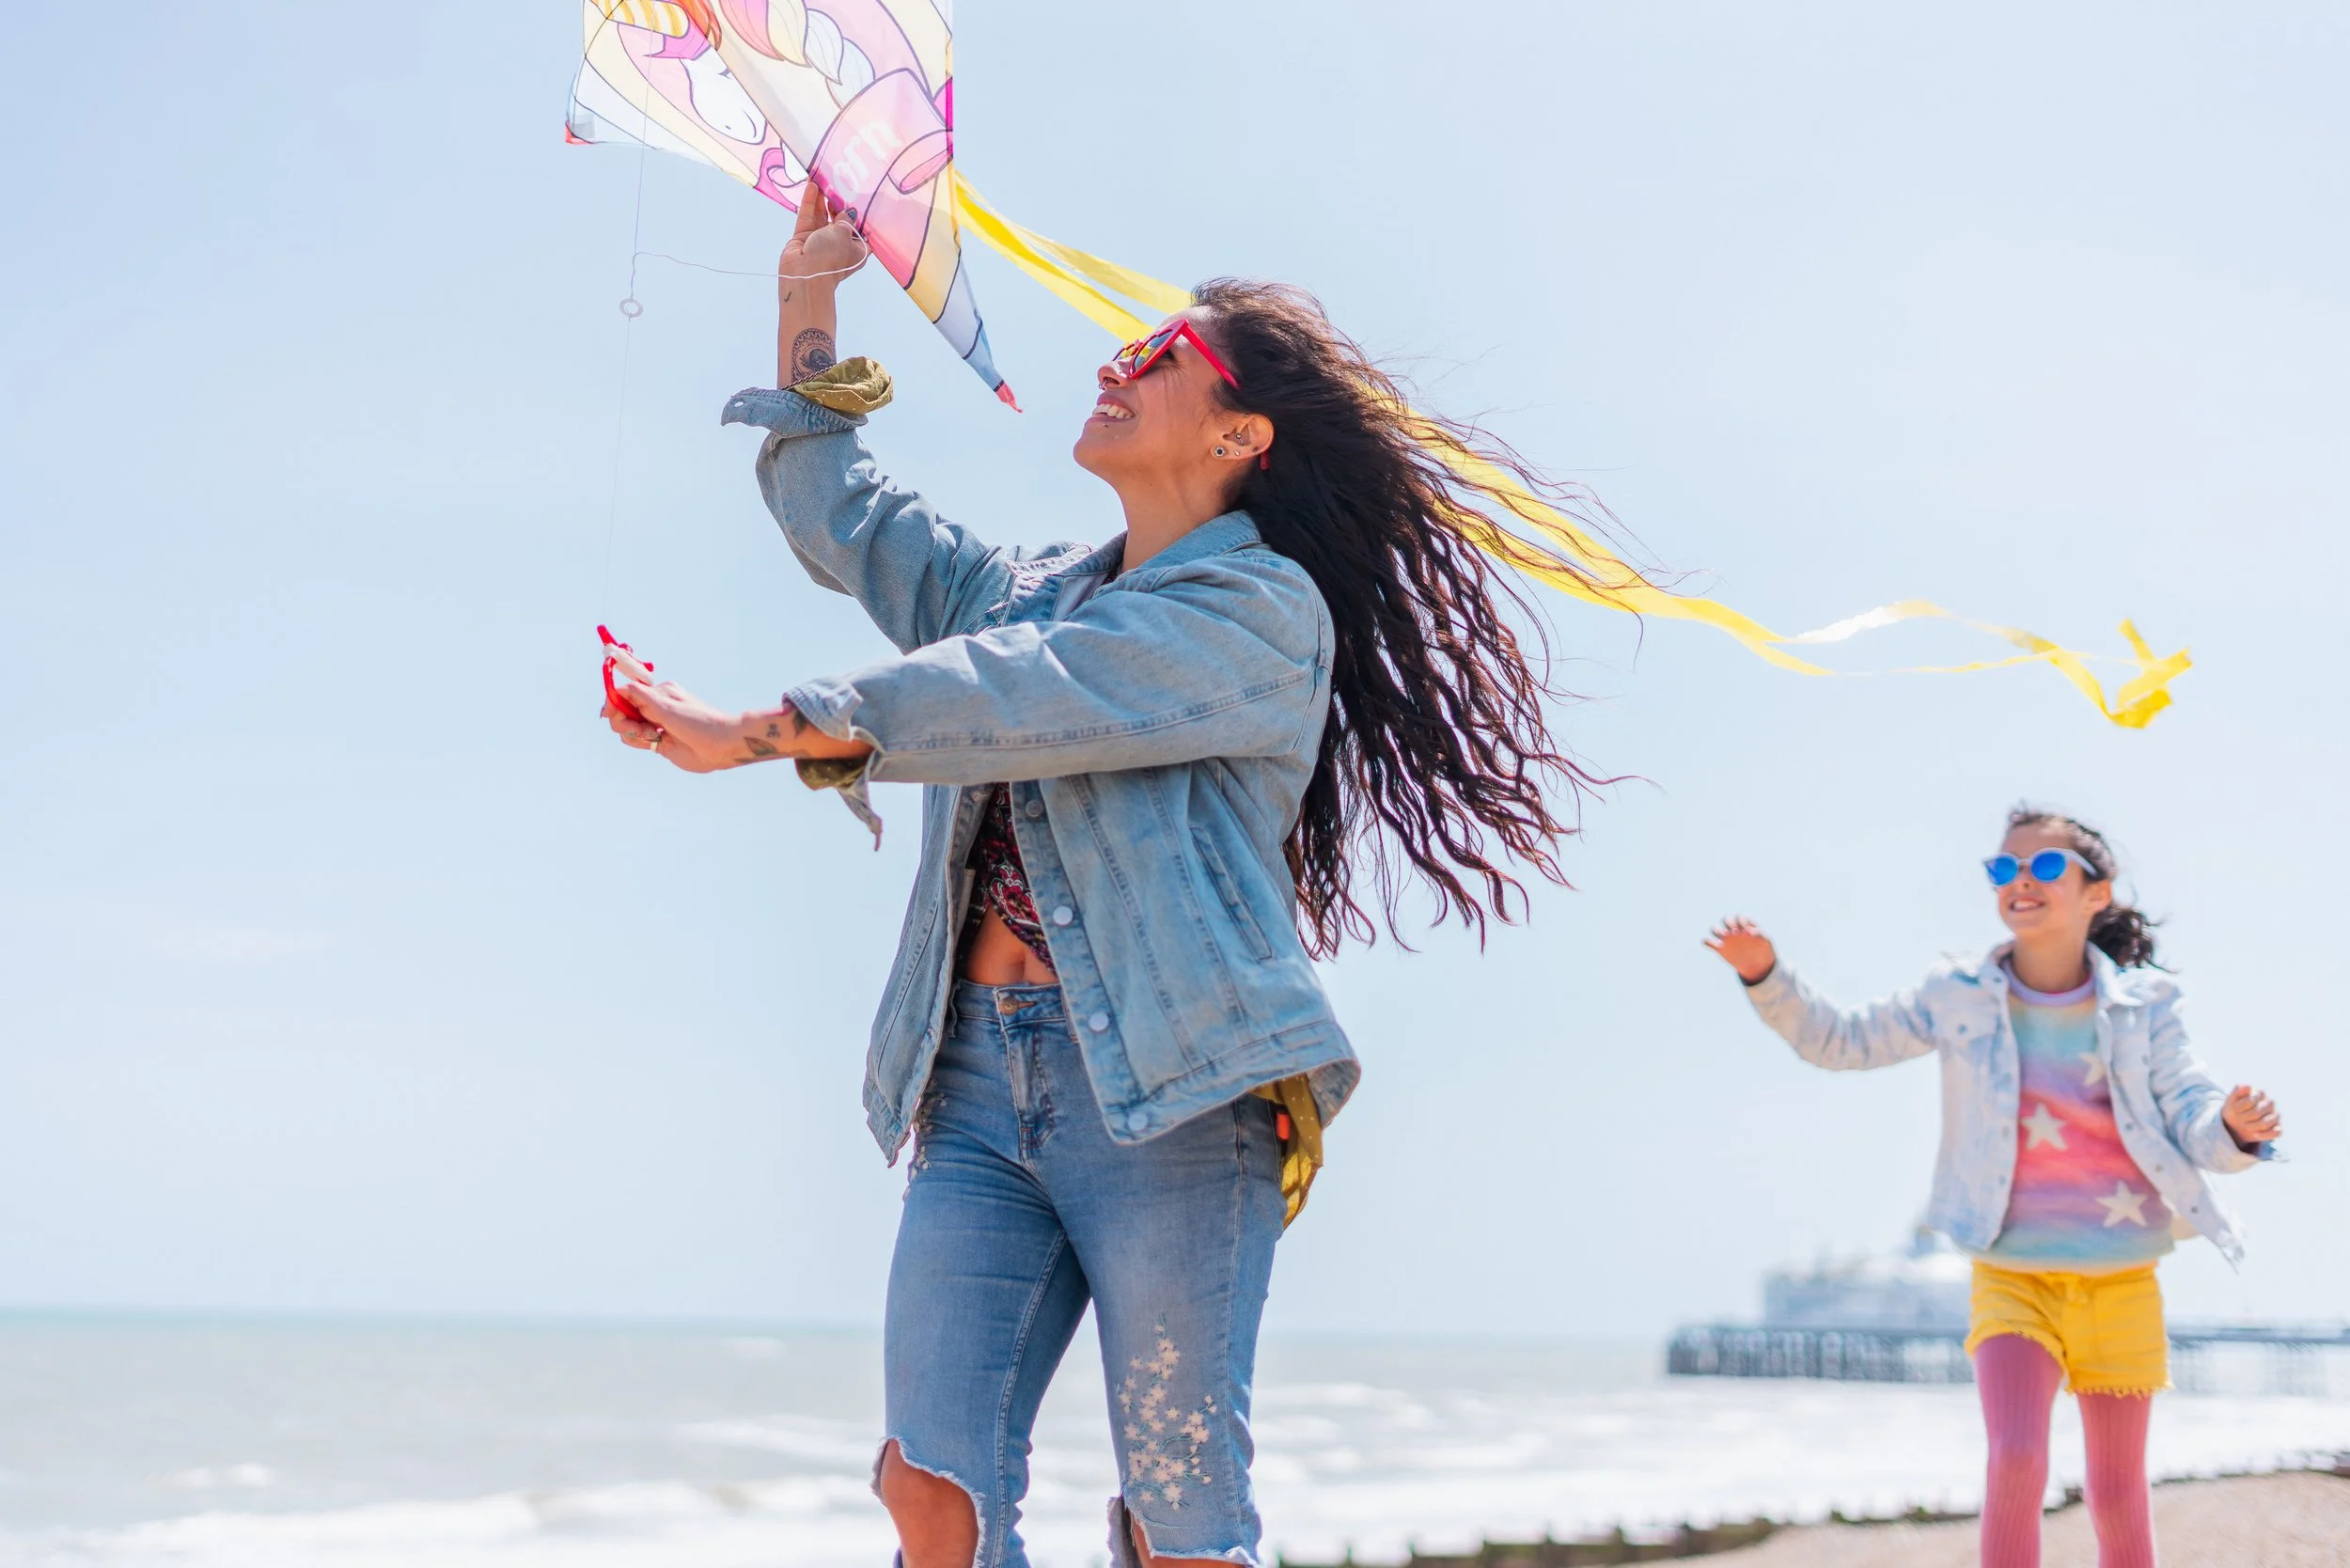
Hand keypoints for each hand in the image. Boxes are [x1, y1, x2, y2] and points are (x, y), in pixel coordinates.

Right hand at [602, 677, 746, 773]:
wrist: (721, 745)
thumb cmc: (697, 722)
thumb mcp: (666, 705)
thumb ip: (640, 696)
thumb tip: (619, 688)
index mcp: (659, 692)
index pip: (625, 693)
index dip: (613, 702)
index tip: (607, 713)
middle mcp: (656, 707)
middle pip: (623, 711)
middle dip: (624, 720)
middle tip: (640, 729)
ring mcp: (657, 725)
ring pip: (628, 728)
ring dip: (632, 733)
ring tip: (652, 736)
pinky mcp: (660, 742)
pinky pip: (637, 740)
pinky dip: (637, 741)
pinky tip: (652, 742)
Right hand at [779, 178, 867, 284]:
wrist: (804, 275)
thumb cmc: (831, 256)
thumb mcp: (844, 234)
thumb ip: (845, 219)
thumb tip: (849, 211)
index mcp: (857, 249)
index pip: (860, 227)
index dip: (859, 212)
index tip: (859, 193)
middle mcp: (840, 244)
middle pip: (839, 219)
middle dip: (837, 201)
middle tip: (837, 181)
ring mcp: (821, 241)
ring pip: (822, 216)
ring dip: (822, 198)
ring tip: (821, 177)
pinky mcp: (804, 237)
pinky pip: (808, 217)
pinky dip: (810, 202)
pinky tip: (812, 186)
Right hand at [1705, 916, 1778, 984]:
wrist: (1757, 965)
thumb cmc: (1763, 950)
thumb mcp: (1766, 942)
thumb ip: (1761, 935)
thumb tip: (1751, 931)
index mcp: (1744, 925)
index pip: (1740, 918)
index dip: (1742, 921)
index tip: (1747, 930)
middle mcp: (1733, 930)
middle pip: (1726, 919)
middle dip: (1729, 923)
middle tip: (1735, 932)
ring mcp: (1726, 939)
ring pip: (1715, 929)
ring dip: (1716, 930)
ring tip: (1723, 936)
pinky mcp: (1720, 949)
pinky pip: (1709, 942)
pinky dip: (1707, 942)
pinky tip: (1712, 943)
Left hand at [2223, 1084, 2281, 1147]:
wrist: (2236, 1124)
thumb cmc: (2234, 1109)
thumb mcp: (2230, 1101)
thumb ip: (2237, 1092)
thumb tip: (2248, 1086)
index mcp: (2260, 1092)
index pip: (2250, 1100)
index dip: (2239, 1107)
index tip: (2233, 1109)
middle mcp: (2271, 1103)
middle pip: (2257, 1112)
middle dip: (2243, 1118)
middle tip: (2238, 1119)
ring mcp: (2276, 1115)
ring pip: (2265, 1123)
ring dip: (2251, 1127)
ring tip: (2245, 1126)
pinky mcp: (2278, 1127)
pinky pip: (2275, 1133)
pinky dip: (2262, 1135)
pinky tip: (2255, 1134)